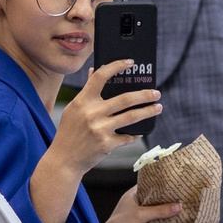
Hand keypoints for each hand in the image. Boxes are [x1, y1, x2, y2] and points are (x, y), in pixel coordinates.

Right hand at [43, 61, 158, 181]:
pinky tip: (140, 131)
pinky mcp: (107, 144)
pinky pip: (127, 136)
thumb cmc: (69, 132)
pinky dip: (135, 133)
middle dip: (144, 95)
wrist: (63, 160)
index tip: (130, 62)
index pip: (100, 76)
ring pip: (131, 116)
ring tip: (158, 107)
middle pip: (125, 98)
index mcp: (83, 101)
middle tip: (156, 92)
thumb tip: (94, 70)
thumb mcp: (74, 109)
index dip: (116, 66)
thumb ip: (86, 91)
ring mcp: (100, 129)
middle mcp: (92, 113)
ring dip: (148, 111)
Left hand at [101, 185, 182, 222]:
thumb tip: (179, 206)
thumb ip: (160, 210)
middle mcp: (141, 207)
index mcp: (135, 196)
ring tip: (190, 208)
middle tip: (187, 195)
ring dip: (173, 214)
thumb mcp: (140, 214)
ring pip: (163, 215)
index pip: (151, 186)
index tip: (177, 181)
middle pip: (160, 201)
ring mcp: (147, 220)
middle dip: (171, 200)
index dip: (163, 184)